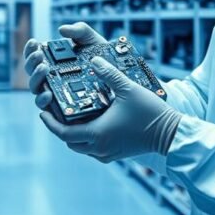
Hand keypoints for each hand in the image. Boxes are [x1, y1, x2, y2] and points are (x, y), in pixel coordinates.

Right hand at [23, 23, 107, 109]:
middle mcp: (50, 78)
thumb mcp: (91, 40)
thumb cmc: (102, 58)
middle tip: (40, 56)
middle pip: (32, 72)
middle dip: (32, 63)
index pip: (35, 56)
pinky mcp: (61, 107)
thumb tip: (62, 30)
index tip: (34, 42)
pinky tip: (48, 94)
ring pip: (36, 88)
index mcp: (54, 61)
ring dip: (36, 78)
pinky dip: (43, 99)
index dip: (30, 49)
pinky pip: (46, 106)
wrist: (119, 76)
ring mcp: (55, 92)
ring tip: (44, 69)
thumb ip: (79, 30)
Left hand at [39, 57, 181, 162]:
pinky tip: (90, 125)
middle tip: (54, 113)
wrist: (171, 134)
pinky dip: (87, 140)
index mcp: (97, 133)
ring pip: (81, 147)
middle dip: (60, 128)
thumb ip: (109, 74)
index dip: (50, 123)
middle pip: (70, 142)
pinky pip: (93, 150)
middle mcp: (99, 147)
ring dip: (73, 135)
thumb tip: (94, 60)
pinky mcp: (116, 154)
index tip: (43, 112)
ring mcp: (108, 153)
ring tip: (71, 118)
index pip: (63, 132)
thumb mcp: (128, 89)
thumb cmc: (150, 113)